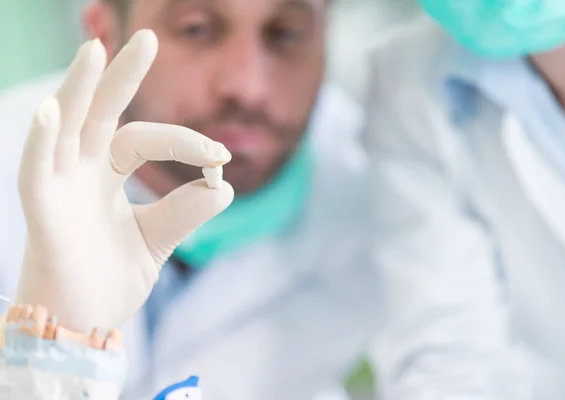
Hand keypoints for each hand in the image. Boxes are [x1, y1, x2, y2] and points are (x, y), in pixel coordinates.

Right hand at [14, 30, 233, 331]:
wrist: (82, 326)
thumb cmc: (111, 280)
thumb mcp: (159, 239)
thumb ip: (187, 210)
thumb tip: (223, 182)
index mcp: (106, 174)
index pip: (146, 138)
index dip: (186, 140)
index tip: (221, 156)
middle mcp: (81, 172)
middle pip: (100, 112)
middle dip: (122, 76)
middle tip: (148, 37)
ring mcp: (60, 188)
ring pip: (66, 127)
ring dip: (80, 89)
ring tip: (97, 50)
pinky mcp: (43, 213)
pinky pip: (37, 171)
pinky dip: (42, 141)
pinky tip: (54, 110)